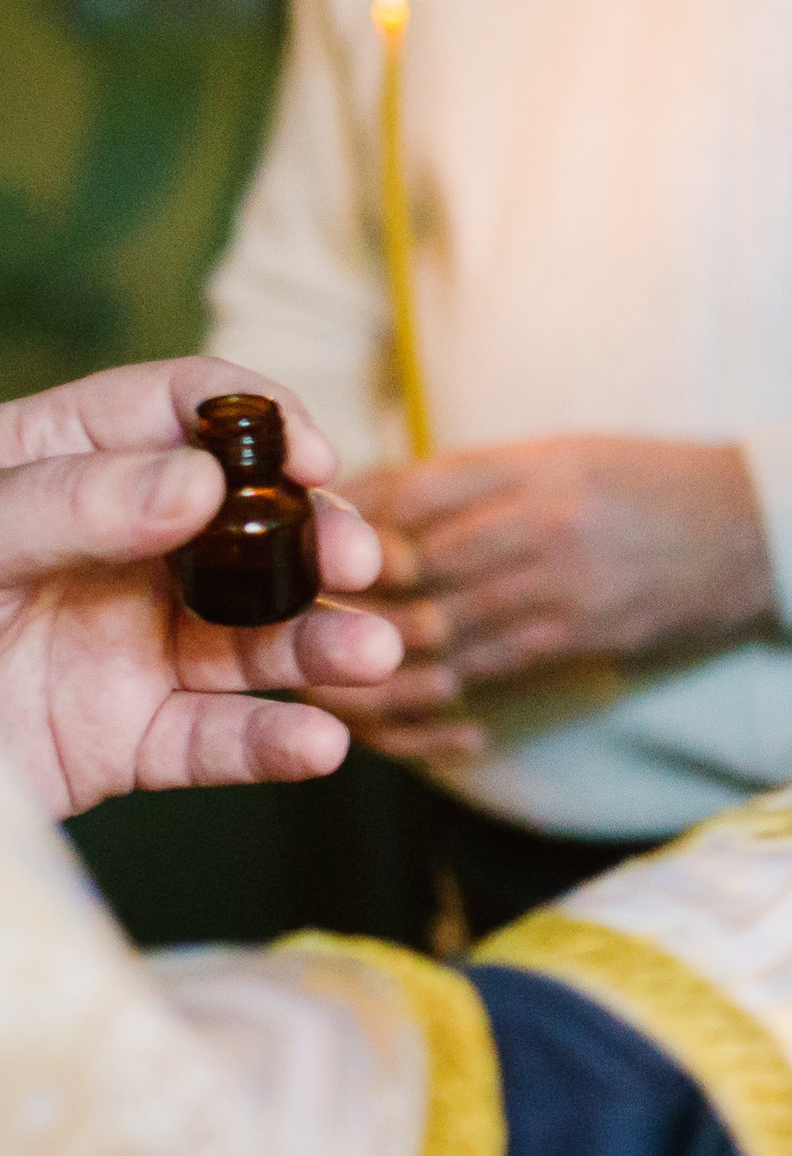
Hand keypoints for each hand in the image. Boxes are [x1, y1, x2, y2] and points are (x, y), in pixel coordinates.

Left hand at [0, 358, 403, 816]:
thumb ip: (67, 505)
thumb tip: (202, 482)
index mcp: (58, 468)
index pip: (180, 411)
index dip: (257, 421)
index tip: (305, 456)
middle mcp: (114, 553)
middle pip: (248, 526)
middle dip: (317, 537)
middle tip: (353, 560)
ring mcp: (130, 648)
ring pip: (257, 637)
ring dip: (326, 643)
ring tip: (370, 654)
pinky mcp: (130, 742)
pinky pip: (219, 739)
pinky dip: (276, 744)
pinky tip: (316, 743)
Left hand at [304, 435, 776, 756]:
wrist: (764, 531)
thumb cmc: (658, 484)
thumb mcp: (567, 455)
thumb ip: (476, 477)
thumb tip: (372, 496)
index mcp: (533, 465)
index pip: (413, 493)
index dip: (350, 523)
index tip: (304, 543)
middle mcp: (542, 522)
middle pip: (412, 564)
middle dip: (343, 595)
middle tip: (283, 620)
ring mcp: (564, 586)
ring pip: (439, 628)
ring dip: (373, 656)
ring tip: (316, 672)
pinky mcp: (585, 639)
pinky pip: (488, 671)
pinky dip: (435, 694)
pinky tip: (397, 707)